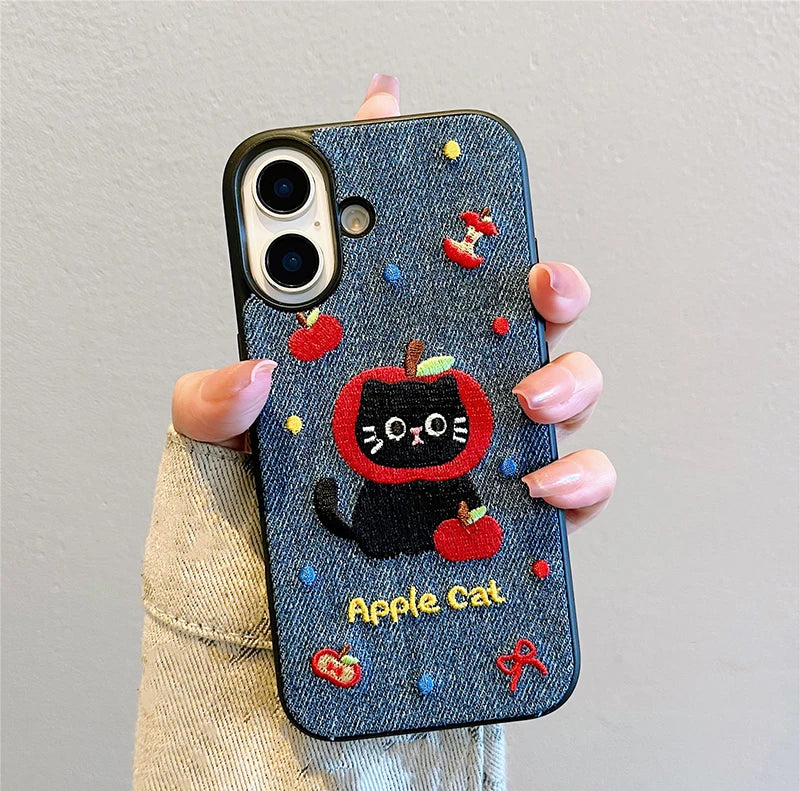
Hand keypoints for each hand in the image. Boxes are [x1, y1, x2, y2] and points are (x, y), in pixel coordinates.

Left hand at [172, 74, 613, 531]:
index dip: (424, 196)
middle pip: (522, 316)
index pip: (421, 266)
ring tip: (531, 398)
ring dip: (568, 380)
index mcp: (383, 352)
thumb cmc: (256, 518)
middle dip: (546, 282)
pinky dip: (577, 482)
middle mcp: (449, 389)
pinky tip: (541, 489)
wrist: (272, 609)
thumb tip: (250, 369)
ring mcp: (485, 448)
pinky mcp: (509, 516)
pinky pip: (571, 491)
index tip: (417, 135)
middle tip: (535, 280)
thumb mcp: (220, 450)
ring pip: (565, 390)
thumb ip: (212, 406)